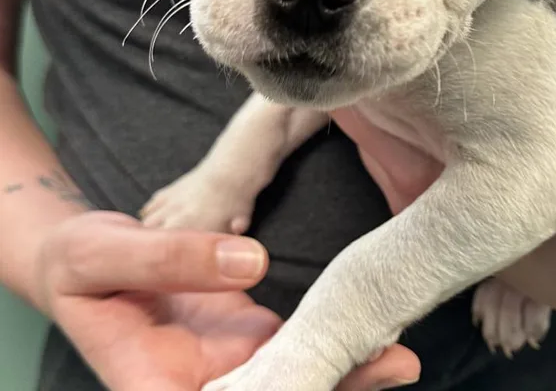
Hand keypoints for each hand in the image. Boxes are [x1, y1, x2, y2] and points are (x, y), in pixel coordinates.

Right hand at [36, 210, 420, 390]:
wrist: (82, 259)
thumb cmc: (80, 266)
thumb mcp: (106, 255)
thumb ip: (171, 258)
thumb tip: (248, 261)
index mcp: (154, 389)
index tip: (316, 386)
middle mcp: (198, 386)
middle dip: (329, 387)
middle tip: (393, 363)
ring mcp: (226, 361)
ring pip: (291, 376)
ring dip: (342, 367)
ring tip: (397, 350)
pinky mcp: (242, 334)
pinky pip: (291, 344)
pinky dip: (328, 336)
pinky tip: (365, 321)